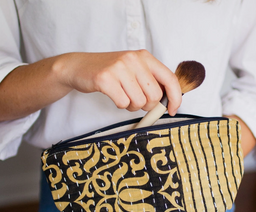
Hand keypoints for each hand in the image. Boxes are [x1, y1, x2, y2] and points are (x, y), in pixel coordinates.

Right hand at [59, 50, 181, 114]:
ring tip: (123, 96)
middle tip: (136, 100)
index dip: (175, 97)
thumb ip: (151, 82)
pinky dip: (120, 105)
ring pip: (139, 102)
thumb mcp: (134, 70)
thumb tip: (169, 102)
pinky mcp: (105, 79)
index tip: (173, 110)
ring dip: (132, 106)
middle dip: (147, 105)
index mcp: (145, 57)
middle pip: (155, 96)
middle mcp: (134, 59)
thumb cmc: (110, 72)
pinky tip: (114, 95)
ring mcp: (119, 68)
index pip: (169, 79)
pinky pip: (123, 103)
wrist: (80, 67)